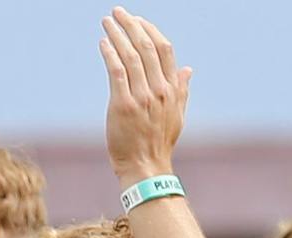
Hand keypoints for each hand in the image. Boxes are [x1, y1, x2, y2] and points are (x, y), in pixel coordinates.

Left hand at [99, 8, 190, 182]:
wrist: (146, 168)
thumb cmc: (158, 143)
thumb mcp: (177, 116)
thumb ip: (182, 90)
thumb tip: (188, 69)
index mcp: (172, 90)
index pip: (164, 49)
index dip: (150, 30)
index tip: (137, 20)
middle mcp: (159, 90)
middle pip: (146, 47)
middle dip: (131, 25)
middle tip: (117, 13)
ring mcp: (142, 97)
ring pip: (130, 56)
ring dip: (117, 35)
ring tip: (107, 23)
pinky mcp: (123, 105)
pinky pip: (116, 72)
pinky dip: (109, 54)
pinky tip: (103, 43)